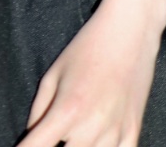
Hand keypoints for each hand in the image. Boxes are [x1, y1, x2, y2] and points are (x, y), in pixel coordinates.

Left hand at [20, 0, 165, 146]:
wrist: (130, 31)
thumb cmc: (88, 47)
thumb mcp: (54, 73)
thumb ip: (38, 110)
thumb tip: (32, 134)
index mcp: (67, 111)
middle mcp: (91, 127)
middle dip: (55, 144)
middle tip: (55, 129)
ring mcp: (115, 133)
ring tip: (76, 129)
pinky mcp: (133, 132)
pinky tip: (96, 139)